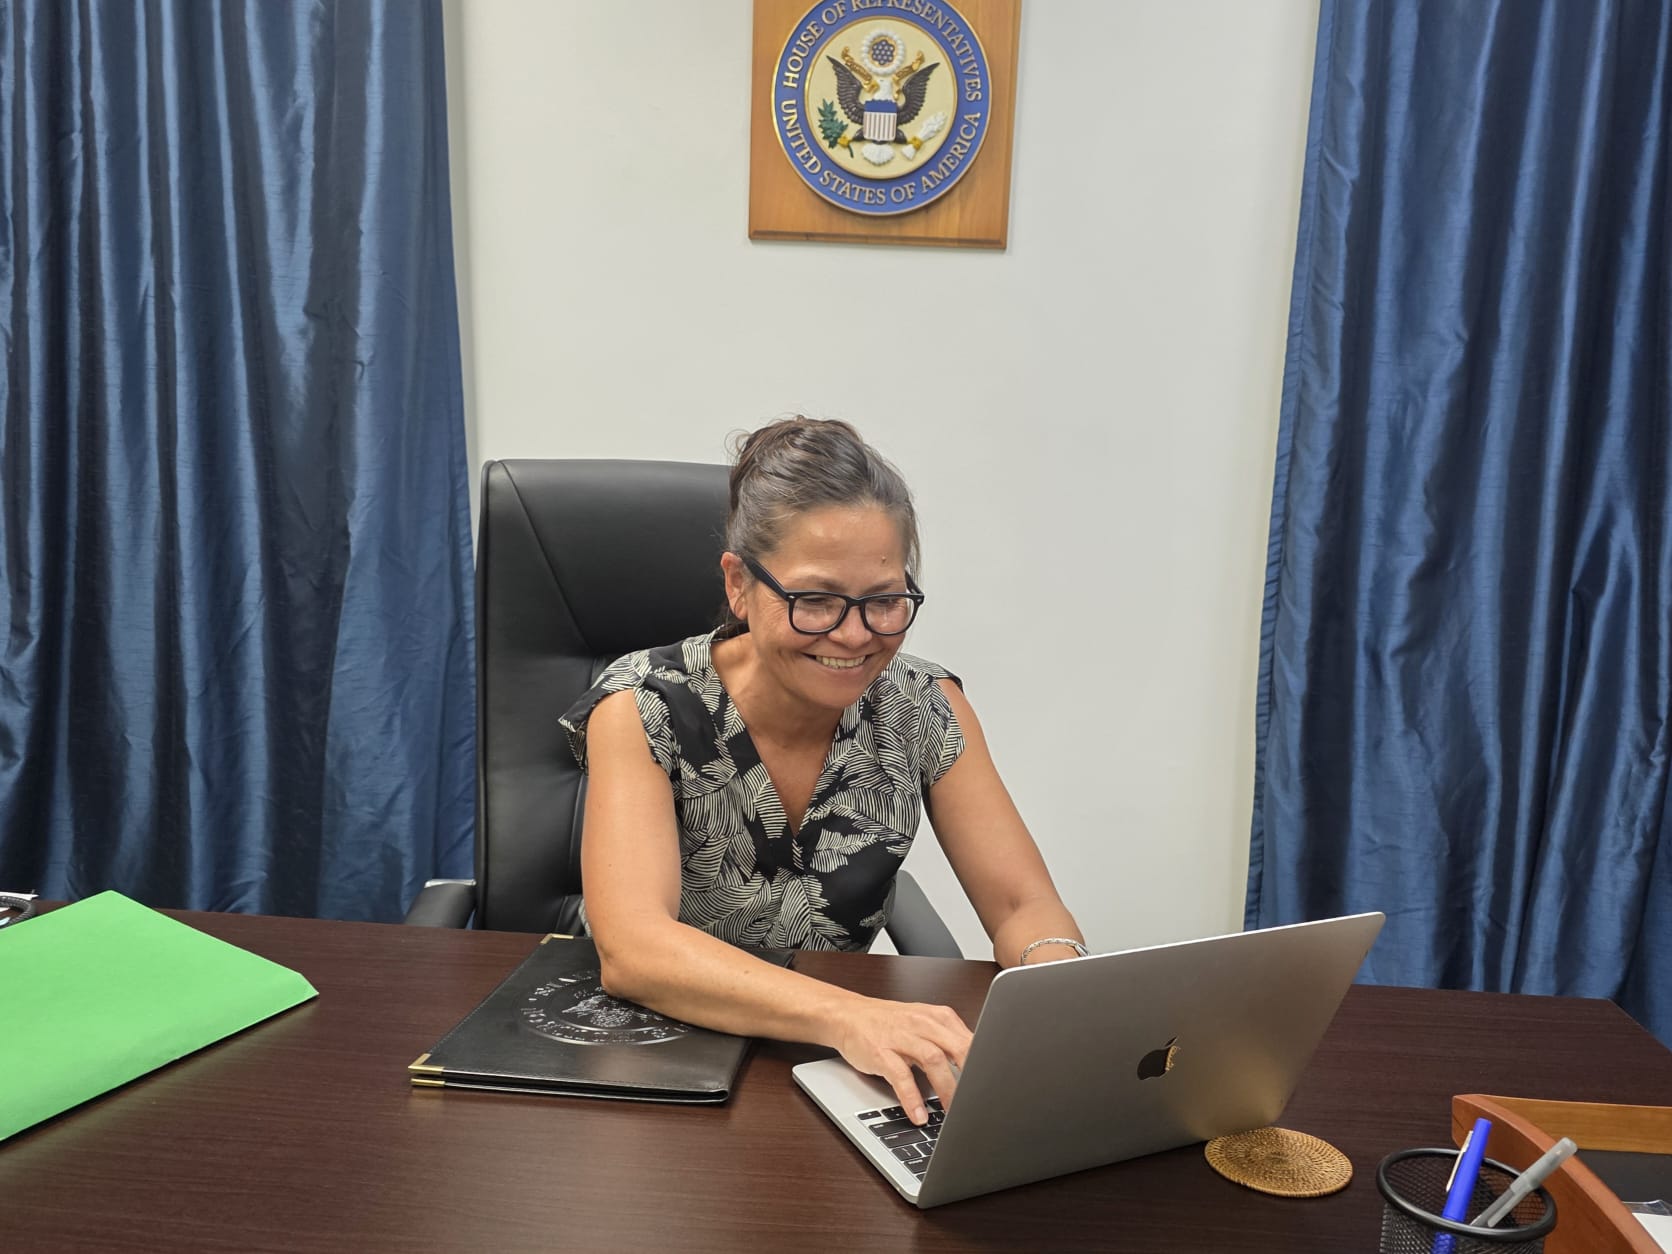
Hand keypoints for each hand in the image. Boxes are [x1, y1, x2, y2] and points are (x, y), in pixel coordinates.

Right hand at [833, 997, 971, 1125]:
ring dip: (946, 1089)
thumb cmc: (888, 1023)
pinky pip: (901, 1076)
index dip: (984, 1063)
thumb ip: (948, 1042)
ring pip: (933, 1060)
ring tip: (952, 1113)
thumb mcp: (923, 1024)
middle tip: (977, 1102)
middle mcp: (922, 1023)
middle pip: (957, 1048)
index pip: (970, 1040)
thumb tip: (976, 1069)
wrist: (848, 1015)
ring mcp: (901, 1036)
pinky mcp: (880, 1051)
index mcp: (937, 1017)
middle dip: (971, 1076)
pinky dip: (912, 1098)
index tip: (993, 1085)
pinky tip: (918, 1115)